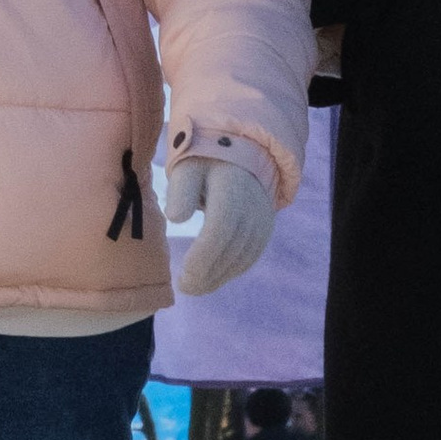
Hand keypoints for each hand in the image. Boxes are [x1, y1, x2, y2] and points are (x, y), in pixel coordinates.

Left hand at [163, 150, 276, 299]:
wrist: (242, 152)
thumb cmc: (206, 160)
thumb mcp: (188, 167)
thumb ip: (180, 190)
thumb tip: (175, 218)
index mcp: (231, 191)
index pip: (219, 232)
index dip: (201, 259)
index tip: (182, 276)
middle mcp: (252, 210)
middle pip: (230, 250)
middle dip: (207, 275)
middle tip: (185, 288)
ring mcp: (262, 221)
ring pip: (242, 258)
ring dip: (218, 277)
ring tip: (195, 287)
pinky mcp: (265, 229)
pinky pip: (250, 257)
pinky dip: (231, 271)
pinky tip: (214, 278)